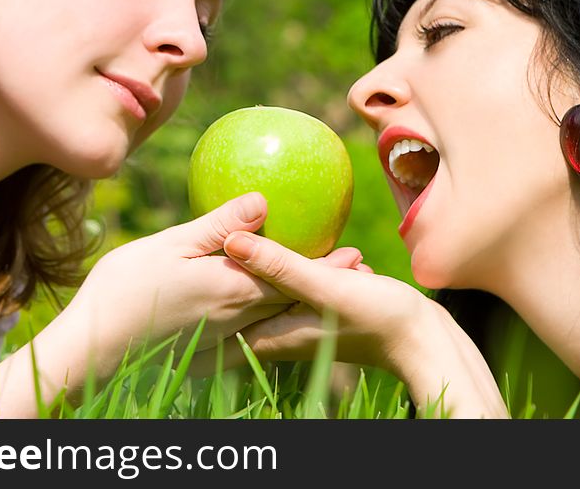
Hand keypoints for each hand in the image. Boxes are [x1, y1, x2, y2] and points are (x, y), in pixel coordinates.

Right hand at [54, 193, 359, 379]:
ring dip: (307, 306)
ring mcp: (224, 340)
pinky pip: (256, 337)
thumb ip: (219, 226)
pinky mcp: (208, 353)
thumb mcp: (171, 246)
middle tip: (355, 272)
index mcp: (233, 288)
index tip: (352, 253)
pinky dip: (276, 324)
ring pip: (279, 320)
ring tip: (327, 292)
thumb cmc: (125, 289)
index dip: (324, 265)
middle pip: (293, 300)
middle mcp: (238, 319)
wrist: (94, 349)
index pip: (292, 275)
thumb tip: (264, 202)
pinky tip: (275, 316)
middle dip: (324, 286)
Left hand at [196, 231, 507, 417]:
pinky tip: (278, 239)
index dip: (186, 311)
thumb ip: (277, 266)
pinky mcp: (322, 304)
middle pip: (233, 306)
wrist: (424, 339)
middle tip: (173, 265)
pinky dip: (280, 265)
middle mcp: (281, 328)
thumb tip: (230, 240)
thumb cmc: (376, 319)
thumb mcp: (323, 288)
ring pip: (261, 293)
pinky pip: (290, 282)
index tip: (155, 295)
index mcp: (272, 331)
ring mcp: (302, 317)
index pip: (216, 325)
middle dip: (207, 290)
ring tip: (212, 251)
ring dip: (243, 274)